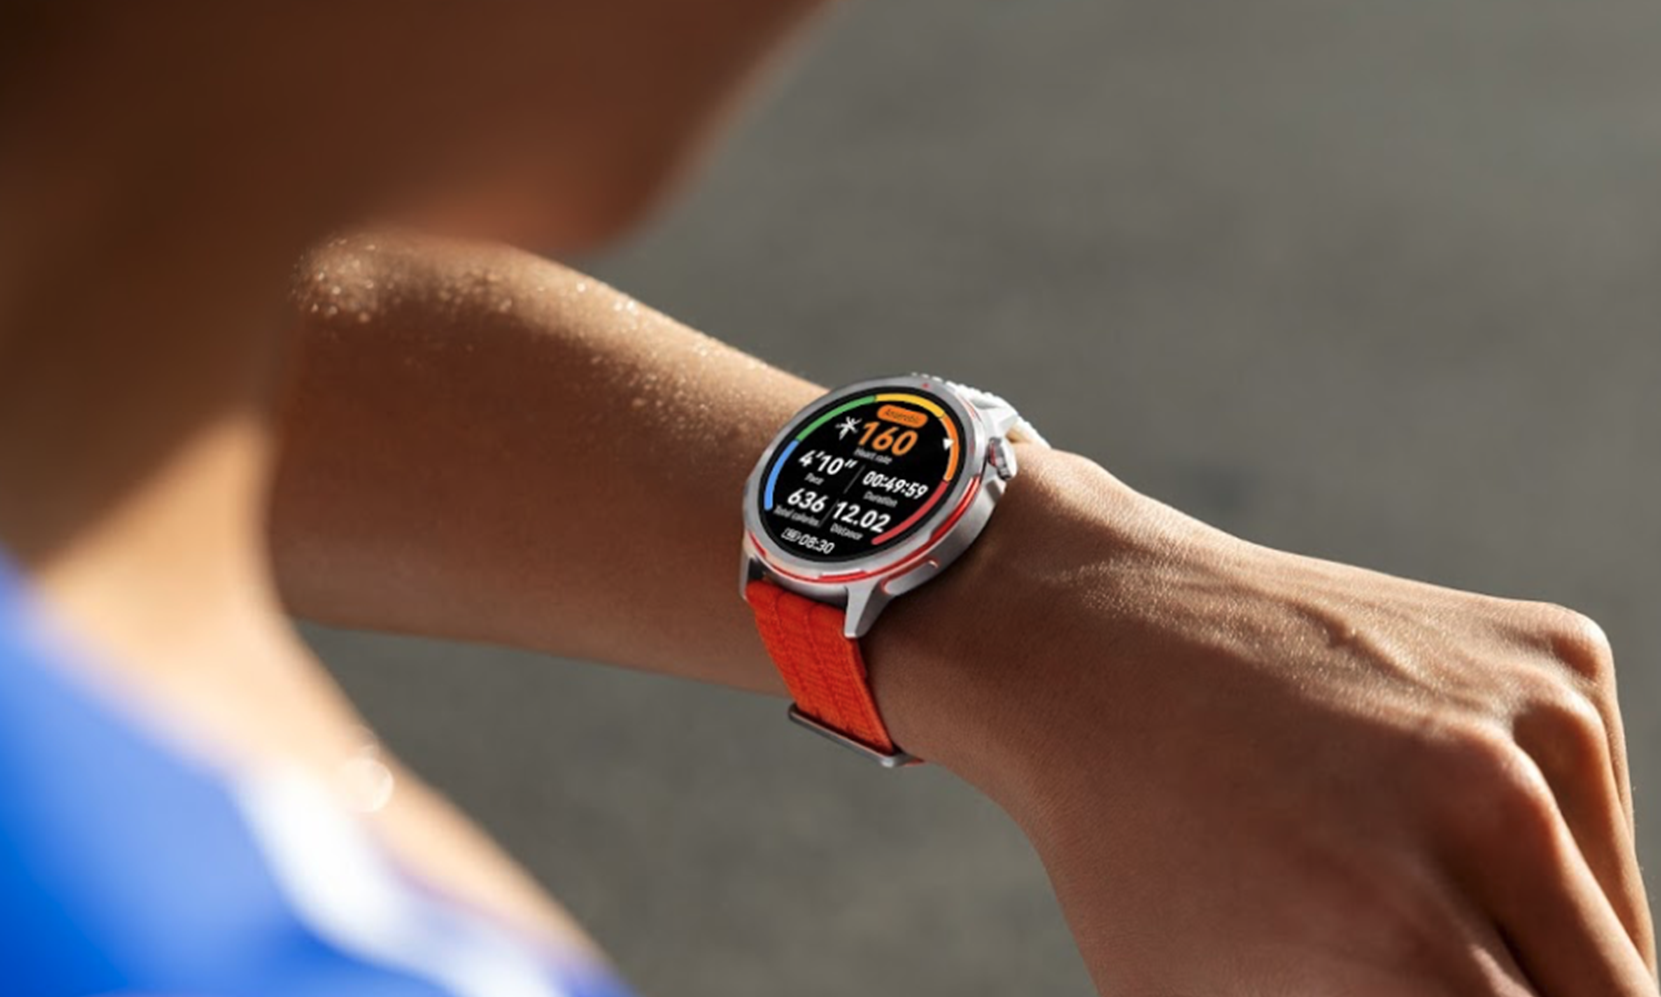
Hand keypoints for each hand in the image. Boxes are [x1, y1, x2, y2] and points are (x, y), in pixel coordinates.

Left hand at [871, 448, 1656, 996]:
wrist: (1095, 636)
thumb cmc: (1137, 849)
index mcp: (1407, 942)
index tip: (1410, 991)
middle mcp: (1498, 816)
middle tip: (1423, 970)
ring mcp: (1539, 717)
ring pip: (1616, 920)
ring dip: (1544, 937)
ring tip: (1396, 884)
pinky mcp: (1559, 656)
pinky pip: (1592, 807)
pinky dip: (1537, 832)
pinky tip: (1415, 791)